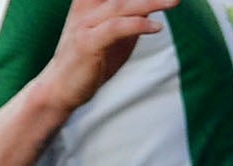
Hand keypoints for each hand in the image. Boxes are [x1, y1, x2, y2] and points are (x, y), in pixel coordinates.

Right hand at [36, 0, 180, 111]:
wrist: (58, 90)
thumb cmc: (87, 62)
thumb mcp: (112, 35)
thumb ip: (131, 18)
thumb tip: (154, 7)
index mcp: (89, 2)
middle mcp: (86, 8)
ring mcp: (85, 24)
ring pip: (121, 5)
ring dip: (151, 2)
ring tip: (174, 2)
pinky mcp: (87, 43)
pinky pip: (116, 28)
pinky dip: (138, 26)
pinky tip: (156, 28)